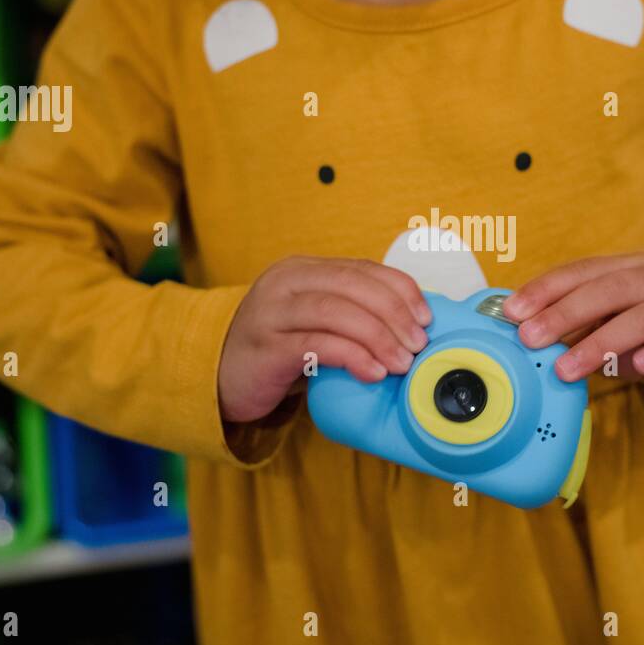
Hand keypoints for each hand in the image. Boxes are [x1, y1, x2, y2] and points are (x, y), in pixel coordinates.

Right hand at [217, 256, 431, 423]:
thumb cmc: (277, 351)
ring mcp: (273, 312)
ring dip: (379, 337)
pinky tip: (372, 372)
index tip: (425, 318)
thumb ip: (349, 313)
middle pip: (353, 286)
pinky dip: (352, 356)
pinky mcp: (266, 346)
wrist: (217, 376)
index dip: (400, 290)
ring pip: (338, 312)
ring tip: (401, 362)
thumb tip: (411, 326)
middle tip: (418, 344)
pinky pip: (317, 344)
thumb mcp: (313, 321)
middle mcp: (286, 282)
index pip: (362, 268)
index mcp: (303, 269)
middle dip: (394, 314)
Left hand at [503, 253, 643, 406]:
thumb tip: (520, 331)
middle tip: (531, 338)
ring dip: (599, 344)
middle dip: (564, 313)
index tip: (512, 311)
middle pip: (609, 289)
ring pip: (641, 318)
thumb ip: (571, 324)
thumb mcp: (604, 325)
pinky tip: (636, 368)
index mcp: (628, 266)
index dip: (545, 289)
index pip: (581, 271)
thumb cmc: (642, 340)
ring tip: (565, 369)